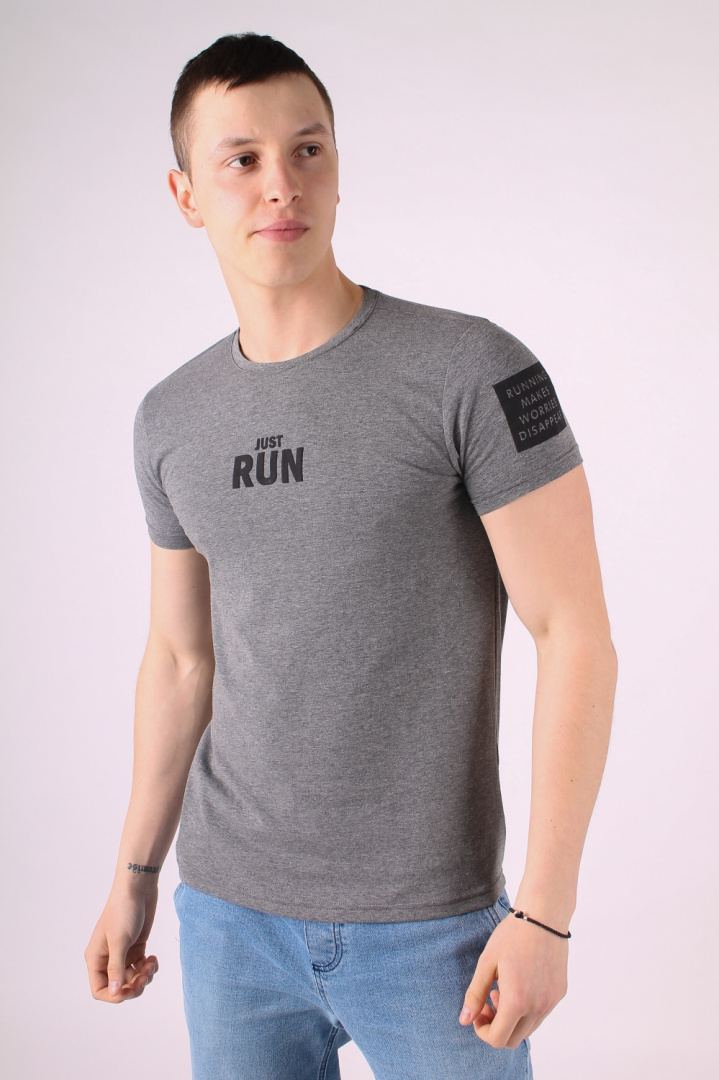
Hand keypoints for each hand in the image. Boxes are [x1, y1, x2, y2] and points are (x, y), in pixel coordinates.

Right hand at [85, 883, 159, 1002]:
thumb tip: (115, 993)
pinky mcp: (136, 947)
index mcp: (96, 957)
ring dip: (143, 977)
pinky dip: (148, 967)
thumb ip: (116, 968)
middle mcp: (107, 958)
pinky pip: (141, 967)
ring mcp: (122, 953)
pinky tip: (153, 958)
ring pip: (132, 978)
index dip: (113, 995)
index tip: (129, 991)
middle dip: (133, 986)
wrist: (139, 888)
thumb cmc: (123, 910)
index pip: (99, 988)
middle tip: (144, 978)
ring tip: (151, 964)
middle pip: (118, 987)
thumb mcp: (119, 941)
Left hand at [458, 910, 568, 1047]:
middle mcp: (537, 1007)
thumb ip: (475, 994)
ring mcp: (551, 1002)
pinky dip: (527, 1009)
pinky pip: (540, 1014)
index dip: (482, 1031)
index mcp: (517, 1001)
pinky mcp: (559, 993)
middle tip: (488, 1000)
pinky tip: (519, 983)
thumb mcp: (487, 962)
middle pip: (513, 1039)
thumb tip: (464, 1020)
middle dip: (496, 1026)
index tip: (478, 1011)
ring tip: (503, 989)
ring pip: (528, 1029)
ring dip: (512, 1019)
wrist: (543, 916)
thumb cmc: (511, 936)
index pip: (498, 1039)